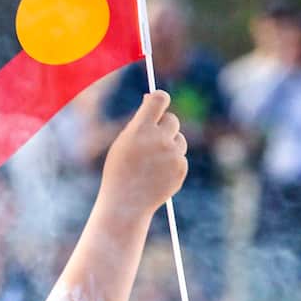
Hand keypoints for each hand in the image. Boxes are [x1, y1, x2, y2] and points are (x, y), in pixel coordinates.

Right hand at [99, 90, 187, 215]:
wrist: (126, 202)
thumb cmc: (119, 170)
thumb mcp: (123, 143)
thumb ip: (139, 122)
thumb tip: (151, 99)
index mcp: (140, 129)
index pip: (159, 100)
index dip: (160, 98)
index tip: (158, 101)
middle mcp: (159, 139)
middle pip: (173, 119)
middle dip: (165, 125)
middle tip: (154, 138)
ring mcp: (172, 154)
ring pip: (179, 139)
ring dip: (169, 145)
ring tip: (152, 162)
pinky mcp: (181, 168)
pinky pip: (180, 157)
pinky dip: (172, 163)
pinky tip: (157, 175)